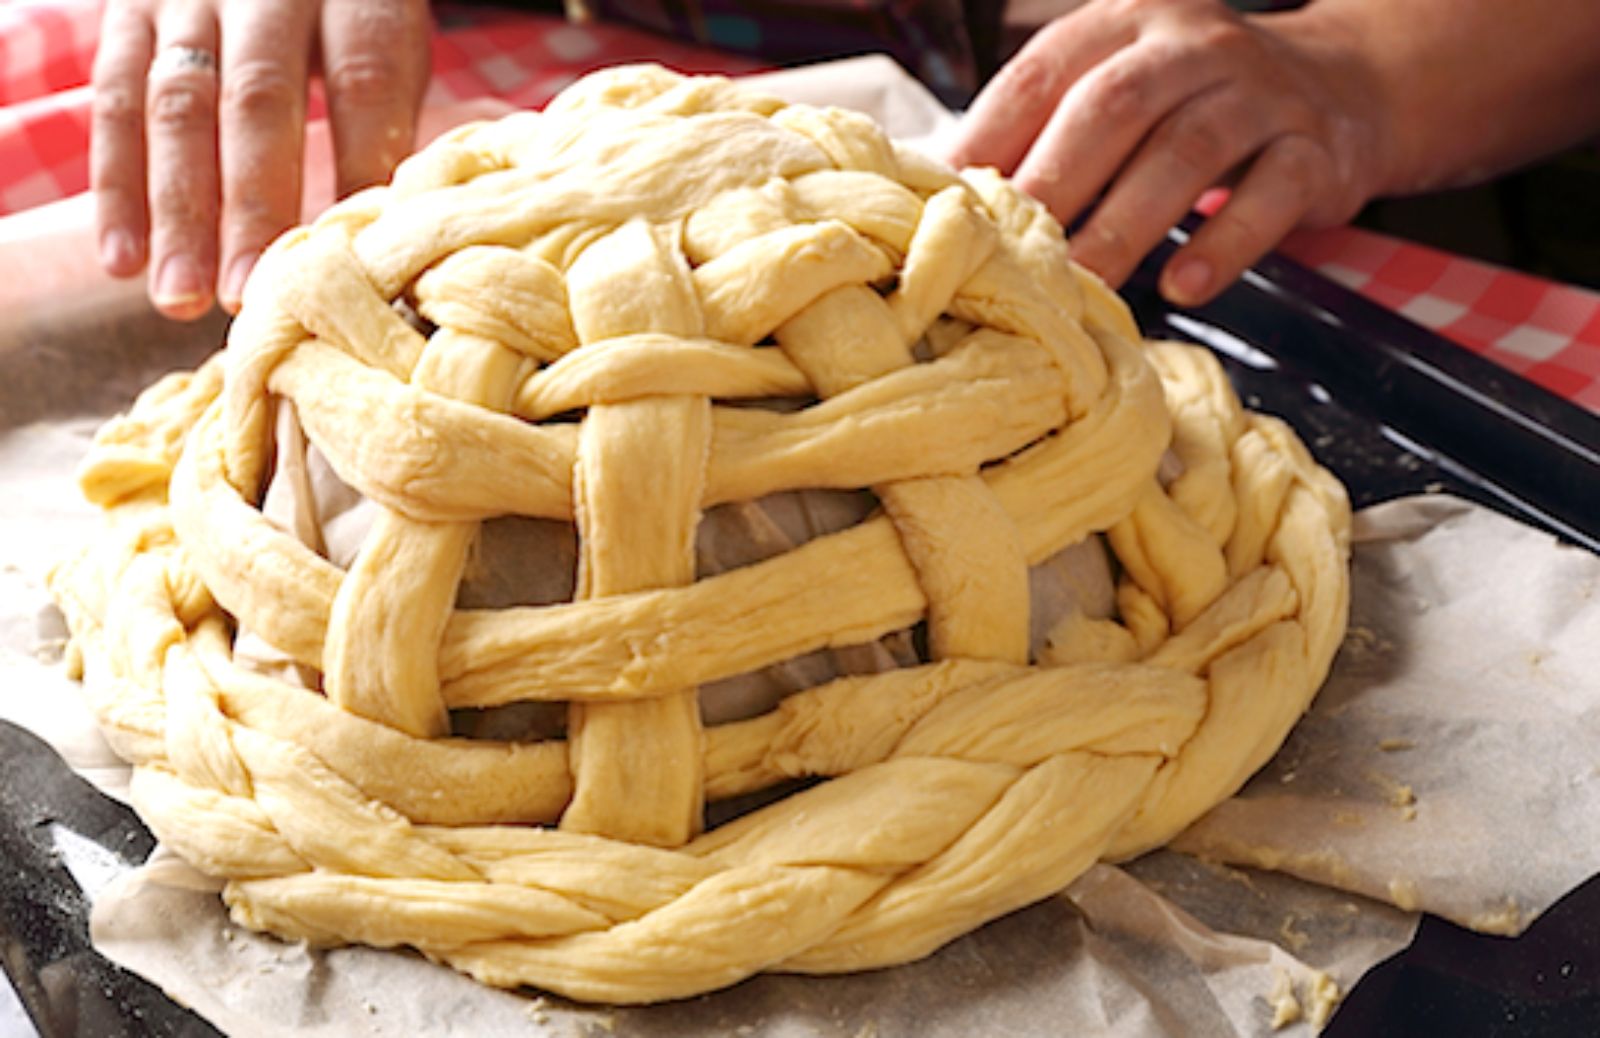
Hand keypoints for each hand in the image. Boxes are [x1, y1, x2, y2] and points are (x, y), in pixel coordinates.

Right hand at [92, 0, 431, 319]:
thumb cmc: (348, 13)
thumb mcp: (389, 42)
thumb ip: (389, 120)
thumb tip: (388, 234)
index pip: (362, 79)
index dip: (359, 166)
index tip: (355, 256)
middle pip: (258, 100)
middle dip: (252, 207)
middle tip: (248, 299)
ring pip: (176, 106)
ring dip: (177, 212)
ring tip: (182, 297)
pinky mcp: (129, 9)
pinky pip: (115, 98)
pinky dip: (116, 186)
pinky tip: (122, 258)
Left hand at [947, 0, 1387, 305]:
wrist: (1344, 86)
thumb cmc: (1191, 106)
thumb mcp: (1119, 91)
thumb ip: (1045, 129)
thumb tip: (943, 194)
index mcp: (1123, 22)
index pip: (1043, 73)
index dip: (990, 138)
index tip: (947, 206)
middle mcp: (1191, 44)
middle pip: (1112, 109)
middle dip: (1053, 184)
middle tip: (1008, 259)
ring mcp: (1260, 92)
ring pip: (1187, 153)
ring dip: (1126, 226)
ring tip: (1085, 286)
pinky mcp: (1315, 148)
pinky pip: (1271, 195)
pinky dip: (1223, 244)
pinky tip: (1183, 288)